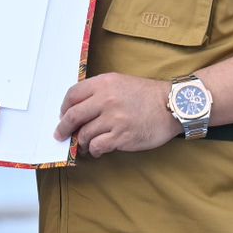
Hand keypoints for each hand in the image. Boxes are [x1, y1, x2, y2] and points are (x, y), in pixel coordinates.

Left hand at [55, 73, 178, 156]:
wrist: (172, 105)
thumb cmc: (146, 95)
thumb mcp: (119, 82)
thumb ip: (99, 91)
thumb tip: (78, 107)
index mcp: (103, 84)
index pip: (72, 95)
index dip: (64, 107)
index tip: (63, 115)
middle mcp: (105, 100)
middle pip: (72, 116)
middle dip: (63, 128)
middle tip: (60, 135)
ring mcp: (113, 119)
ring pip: (84, 134)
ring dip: (81, 142)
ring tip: (85, 144)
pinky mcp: (122, 136)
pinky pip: (97, 146)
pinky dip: (94, 150)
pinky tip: (97, 150)